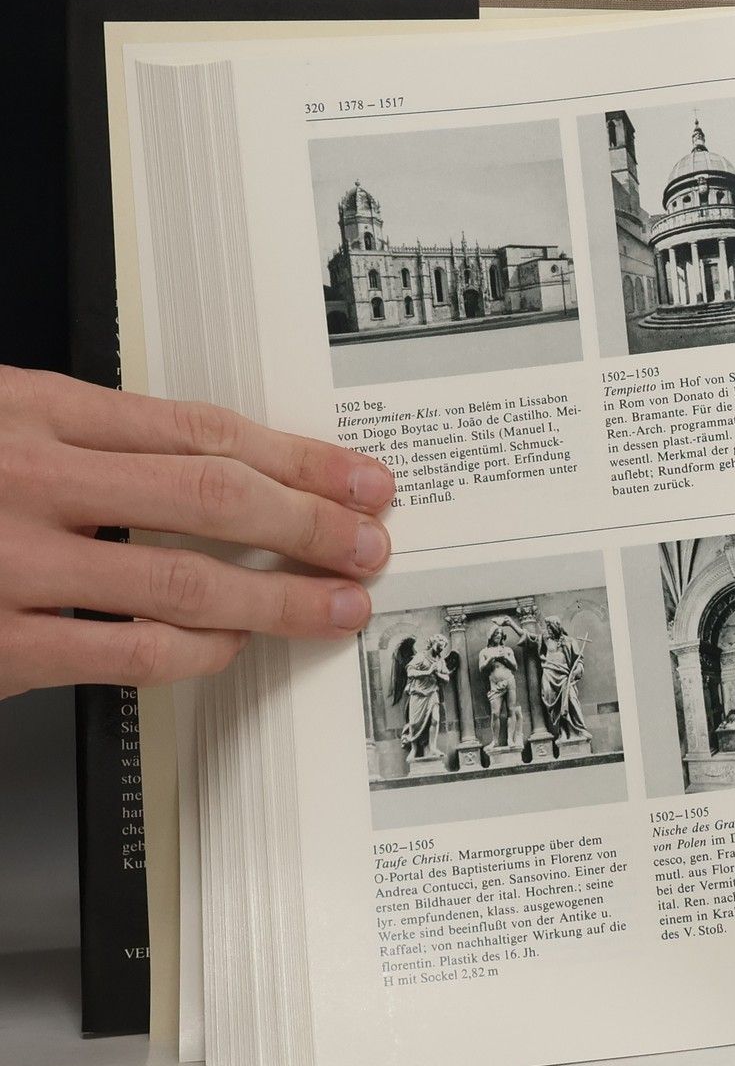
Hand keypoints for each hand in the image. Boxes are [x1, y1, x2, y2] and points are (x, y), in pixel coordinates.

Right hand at [1, 366, 392, 699]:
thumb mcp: (3, 427)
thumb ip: (95, 442)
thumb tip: (225, 468)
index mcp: (39, 413)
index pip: (204, 432)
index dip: (300, 461)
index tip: (358, 482)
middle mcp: (33, 480)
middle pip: (214, 496)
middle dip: (312, 524)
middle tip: (367, 545)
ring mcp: (13, 562)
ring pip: (186, 581)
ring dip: (280, 598)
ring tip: (333, 606)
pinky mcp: (2, 642)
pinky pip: (131, 651)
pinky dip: (199, 650)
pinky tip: (232, 644)